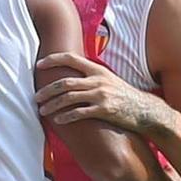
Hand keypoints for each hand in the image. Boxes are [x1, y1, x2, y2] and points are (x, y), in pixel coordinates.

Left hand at [36, 52, 173, 134]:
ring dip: (53, 105)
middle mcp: (98, 80)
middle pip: (65, 82)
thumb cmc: (123, 95)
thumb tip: (70, 76)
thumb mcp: (108, 79)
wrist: (144, 110)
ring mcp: (101, 95)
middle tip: (36, 97)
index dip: (53, 60)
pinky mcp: (104, 110)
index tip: (39, 65)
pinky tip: (58, 121)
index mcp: (97, 70)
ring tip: (42, 110)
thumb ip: (90, 76)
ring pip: (69, 98)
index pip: (71, 59)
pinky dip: (66, 117)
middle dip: (47, 90)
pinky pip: (80, 113)